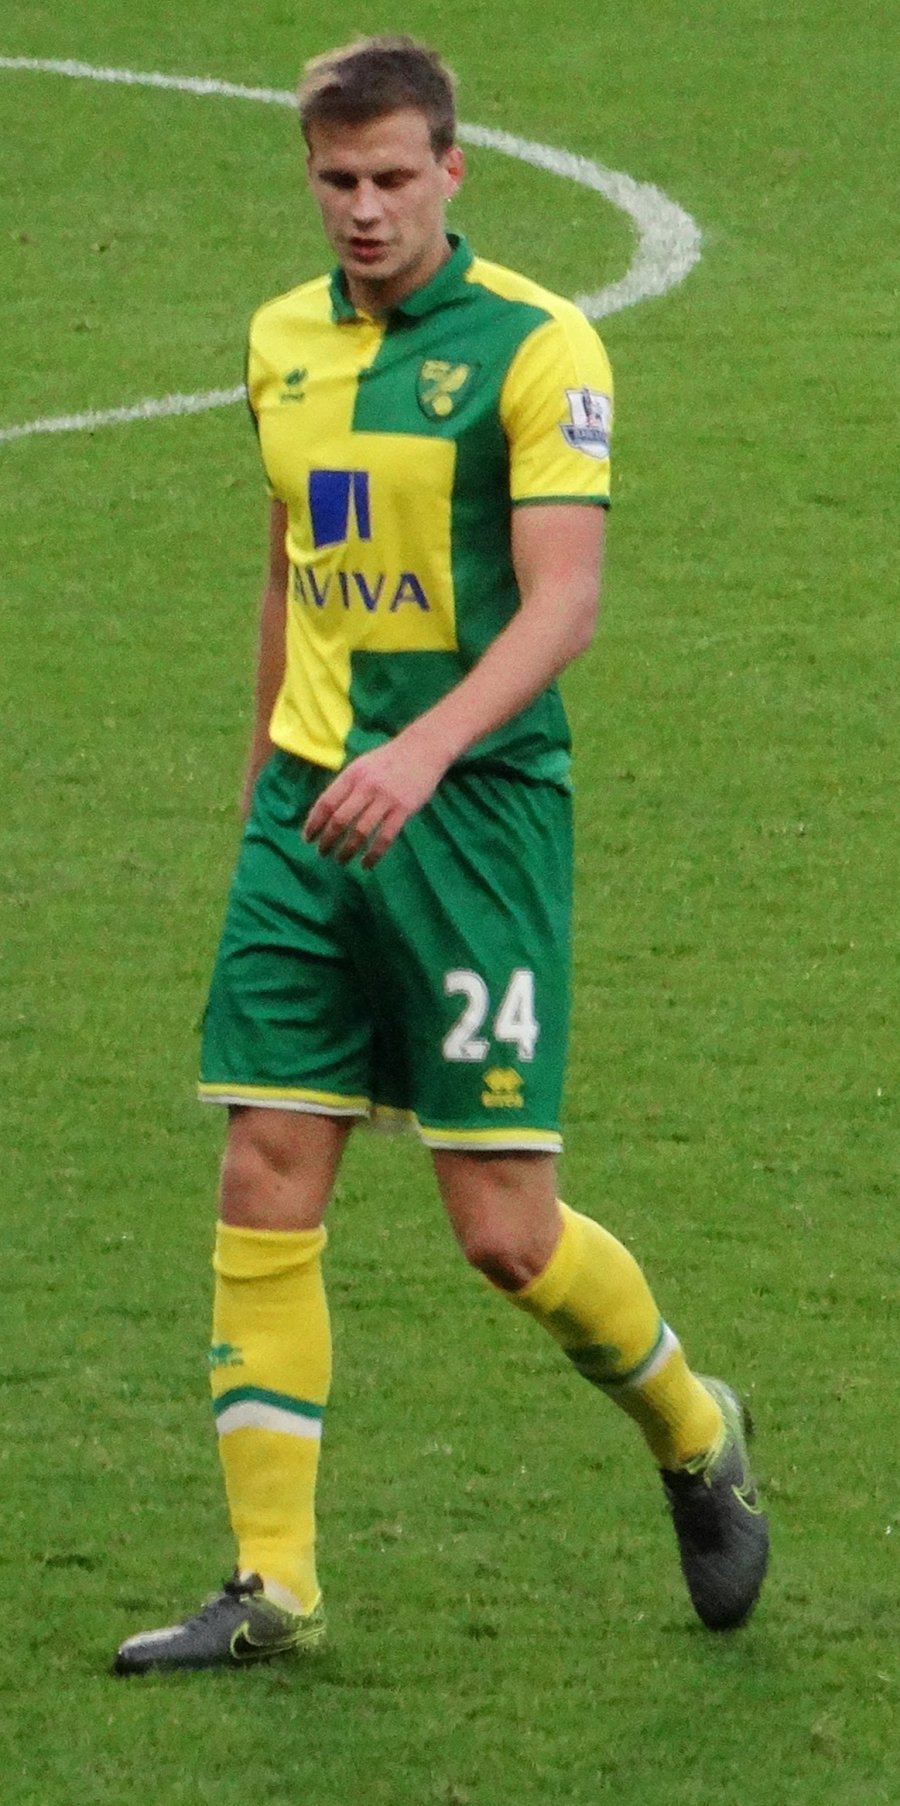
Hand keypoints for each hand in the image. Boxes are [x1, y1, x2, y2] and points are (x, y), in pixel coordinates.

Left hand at [302, 733, 447, 868]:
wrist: (423, 748)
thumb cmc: (388, 760)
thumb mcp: (361, 766)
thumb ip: (345, 786)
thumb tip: (324, 814)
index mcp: (352, 775)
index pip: (326, 803)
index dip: (314, 823)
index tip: (308, 838)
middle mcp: (366, 786)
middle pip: (340, 819)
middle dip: (327, 840)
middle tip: (322, 853)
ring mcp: (386, 798)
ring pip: (361, 831)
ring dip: (347, 850)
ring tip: (341, 860)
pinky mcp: (404, 809)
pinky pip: (385, 837)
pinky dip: (373, 854)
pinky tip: (366, 864)